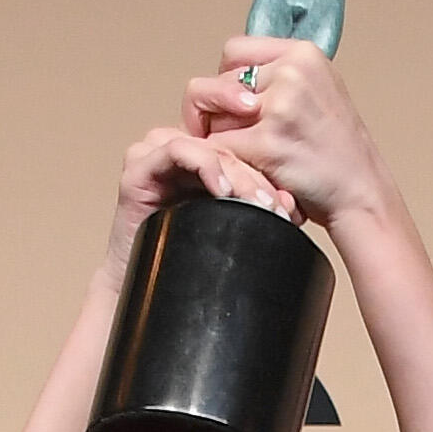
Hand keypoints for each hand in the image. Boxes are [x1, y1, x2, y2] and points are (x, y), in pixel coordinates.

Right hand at [109, 116, 298, 267]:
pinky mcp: (139, 165)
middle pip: (228, 147)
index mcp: (201, 156)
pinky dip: (205, 166)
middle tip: (279, 207)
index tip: (293, 193)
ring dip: (237, 176)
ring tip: (259, 204)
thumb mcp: (231, 227)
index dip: (269, 160)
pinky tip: (223, 190)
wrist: (147, 289)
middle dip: (258, 177)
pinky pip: (177, 151)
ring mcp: (156, 152)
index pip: (240, 142)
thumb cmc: (186, 258)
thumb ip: (255, 208)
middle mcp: (178, 148)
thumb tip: (290, 206)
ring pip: (208, 148)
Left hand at [203, 39, 385, 224]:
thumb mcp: (319, 91)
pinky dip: (226, 164)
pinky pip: (218, 147)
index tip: (237, 103)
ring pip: (214, 116)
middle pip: (219, 82)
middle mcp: (292, 73)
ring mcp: (279, 107)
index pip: (235, 50)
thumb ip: (278, 77)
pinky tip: (249, 172)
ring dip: (223, 139)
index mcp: (304, 54)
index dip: (228, 78)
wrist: (363, 194)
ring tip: (253, 156)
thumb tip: (227, 80)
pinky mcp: (267, 144)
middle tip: (240, 137)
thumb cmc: (340, 153)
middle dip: (222, 112)